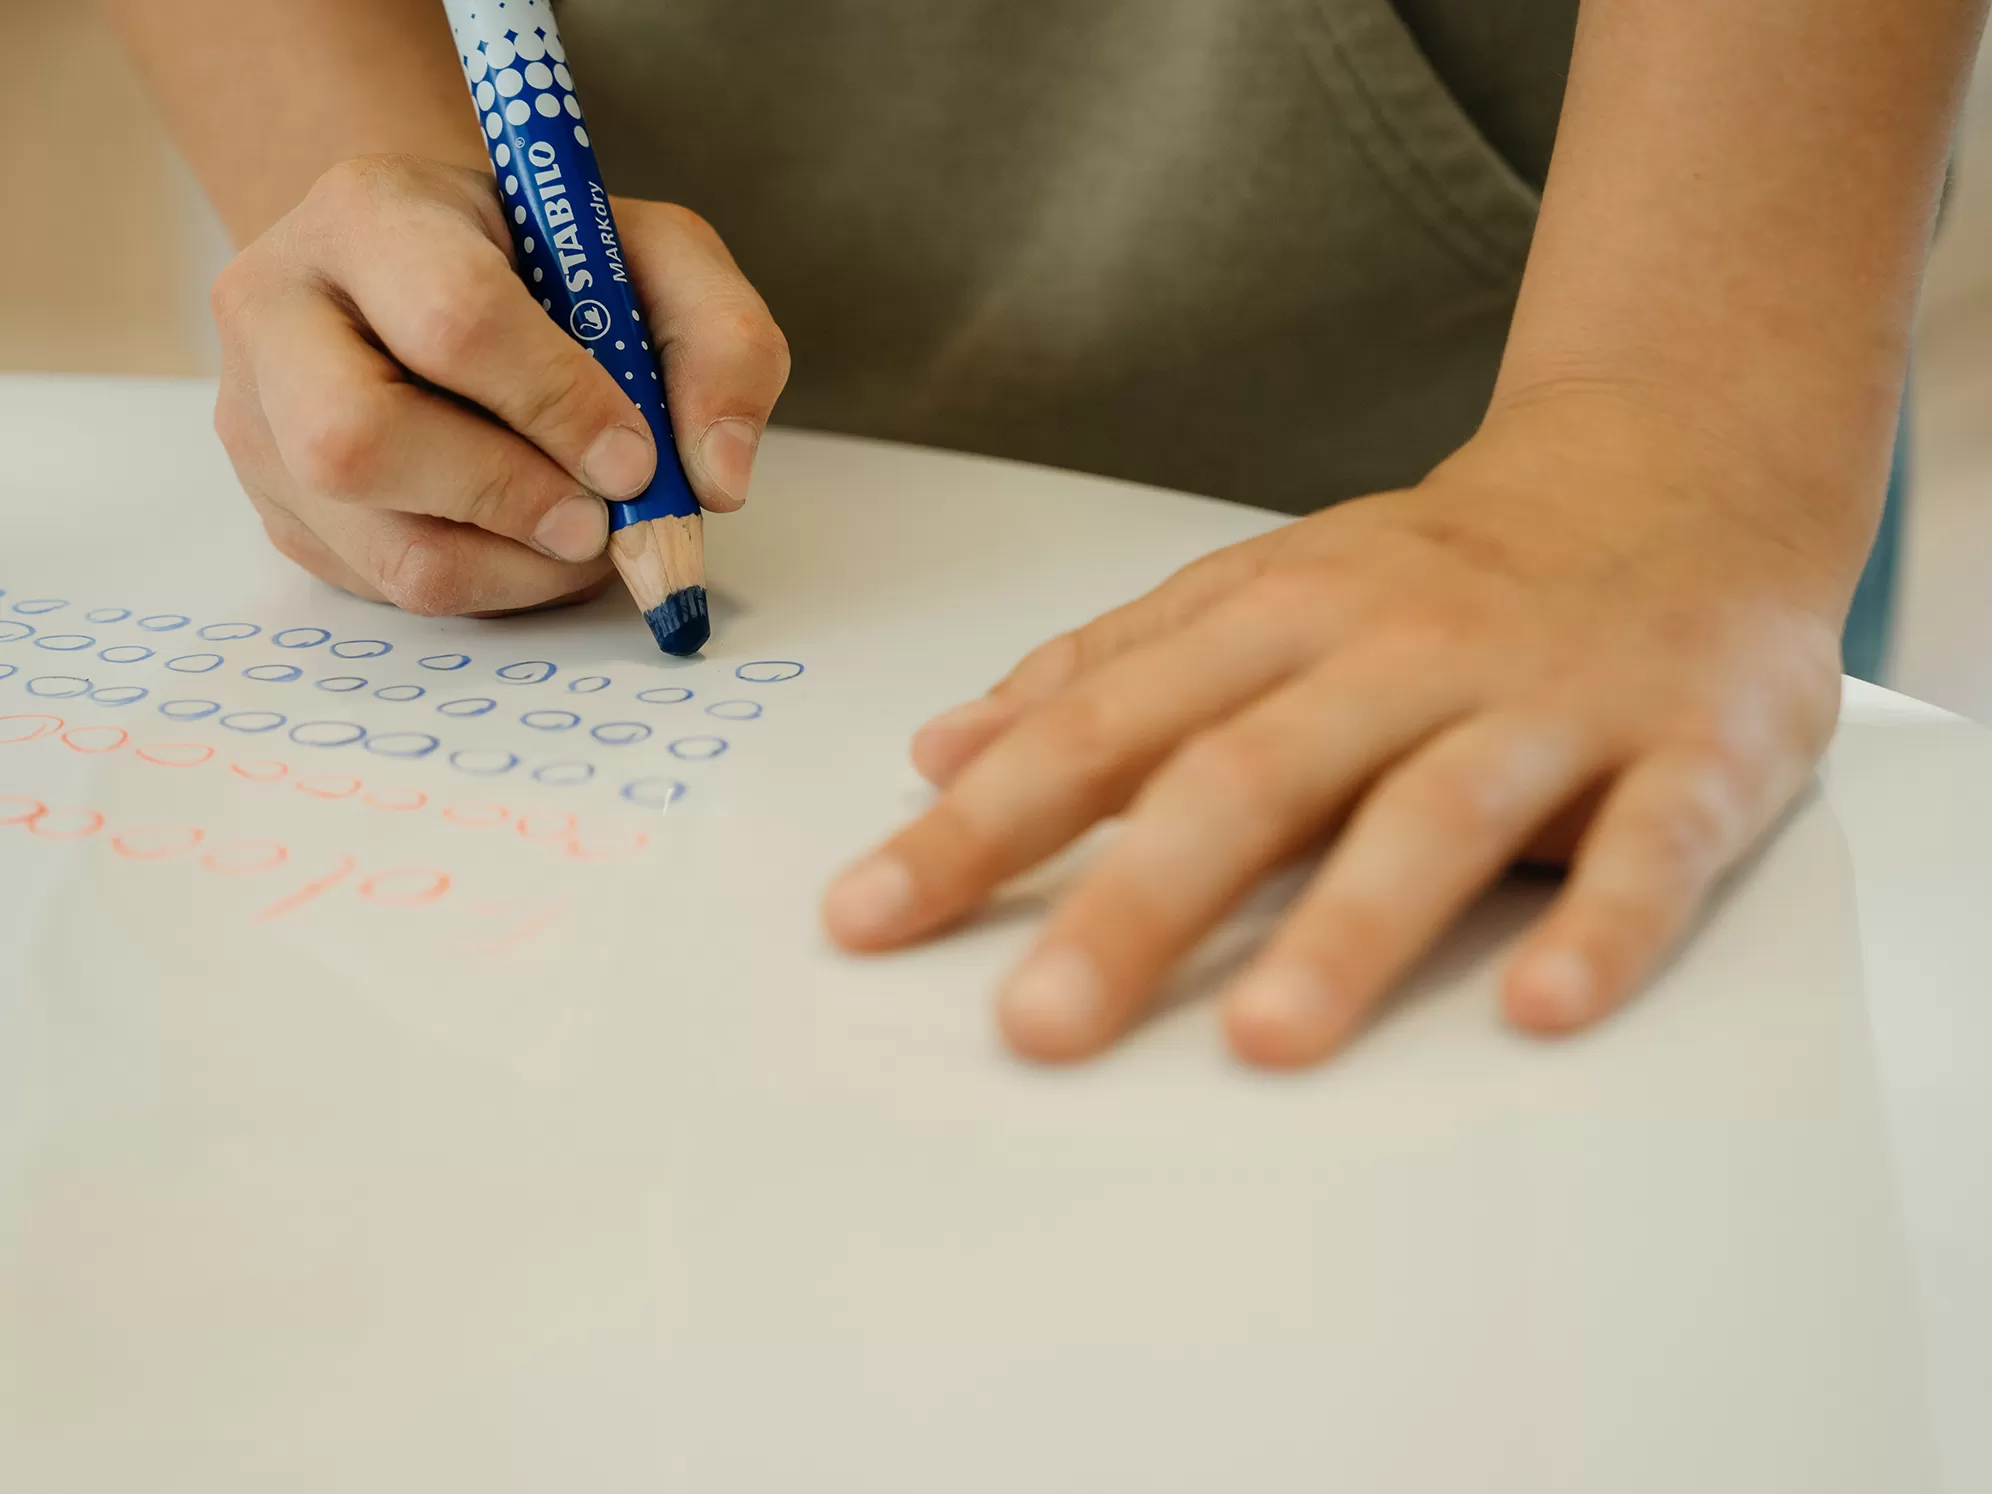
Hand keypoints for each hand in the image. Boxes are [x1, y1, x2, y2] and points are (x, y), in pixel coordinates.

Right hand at [210, 154, 788, 613]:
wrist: (437, 278)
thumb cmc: (548, 267)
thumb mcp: (657, 260)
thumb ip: (723, 343)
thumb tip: (716, 479)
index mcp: (371, 213)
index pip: (452, 320)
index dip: (559, 404)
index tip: (635, 454)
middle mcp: (279, 311)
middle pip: (360, 442)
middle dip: (512, 499)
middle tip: (599, 518)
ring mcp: (259, 421)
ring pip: (382, 544)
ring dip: (516, 565)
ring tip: (581, 534)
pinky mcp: (279, 510)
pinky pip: (388, 589)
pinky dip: (489, 587)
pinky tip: (530, 541)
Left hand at [822, 394, 1852, 1066]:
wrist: (1673, 477)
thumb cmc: (1438, 568)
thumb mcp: (1256, 594)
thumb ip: (1102, 673)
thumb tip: (939, 751)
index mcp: (1278, 618)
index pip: (1103, 729)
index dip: (980, 825)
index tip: (867, 917)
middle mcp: (1395, 654)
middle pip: (1247, 776)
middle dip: (1135, 901)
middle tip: (1037, 1024)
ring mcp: (1542, 703)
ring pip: (1435, 812)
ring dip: (1348, 927)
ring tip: (1262, 1041)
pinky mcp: (1687, 752)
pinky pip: (1647, 846)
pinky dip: (1601, 925)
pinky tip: (1541, 1010)